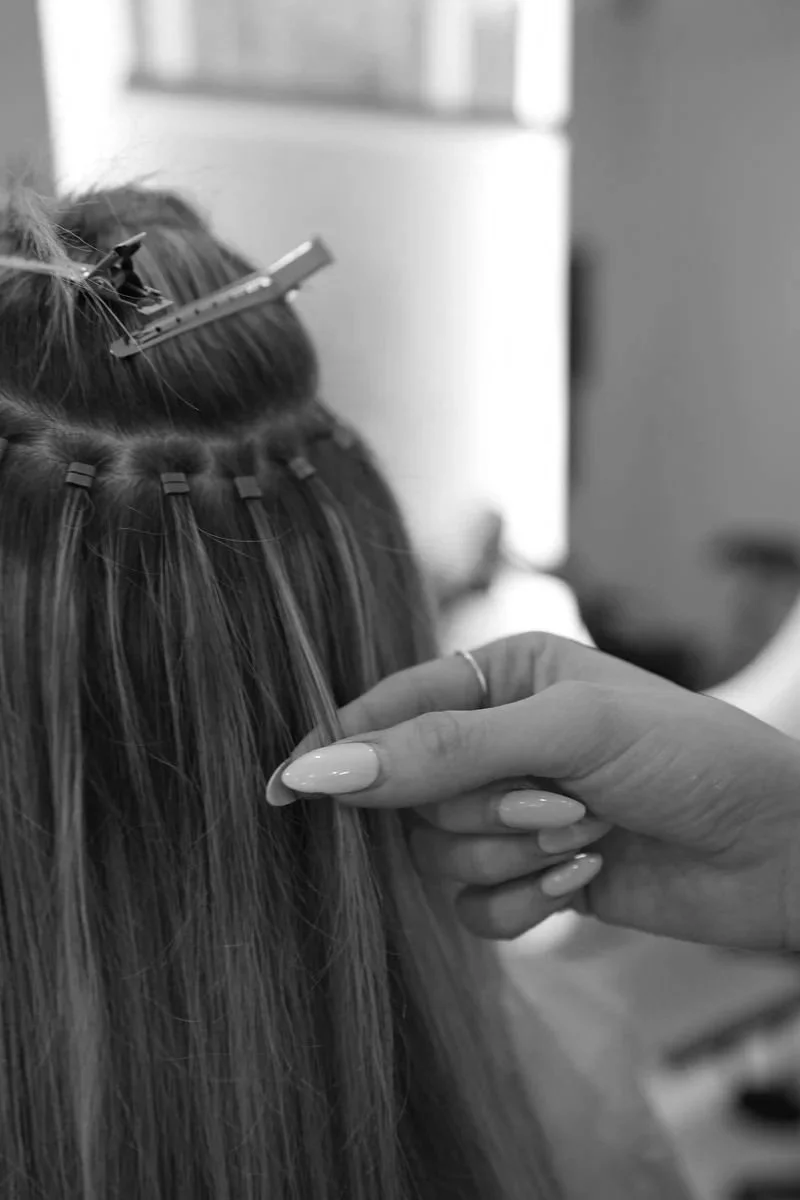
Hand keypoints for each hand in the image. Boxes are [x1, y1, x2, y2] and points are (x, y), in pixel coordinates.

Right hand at [269, 634, 799, 949]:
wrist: (781, 849)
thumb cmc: (689, 756)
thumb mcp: (566, 732)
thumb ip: (441, 750)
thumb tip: (322, 768)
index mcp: (501, 677)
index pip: (390, 710)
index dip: (339, 749)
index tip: (284, 791)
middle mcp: (497, 743)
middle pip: (409, 795)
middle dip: (483, 810)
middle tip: (559, 802)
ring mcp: (511, 813)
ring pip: (437, 856)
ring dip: (511, 855)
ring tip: (586, 834)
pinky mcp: (530, 878)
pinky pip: (474, 907)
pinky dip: (525, 902)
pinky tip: (585, 877)